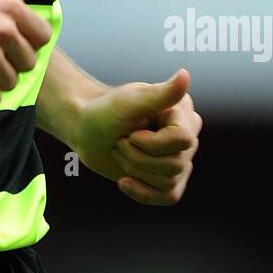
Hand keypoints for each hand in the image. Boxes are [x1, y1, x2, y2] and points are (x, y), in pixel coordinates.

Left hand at [71, 68, 200, 204]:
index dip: (152, 144)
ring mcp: (180, 158)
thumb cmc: (104, 111)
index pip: (182, 140)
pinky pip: (169, 197)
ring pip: (169, 182)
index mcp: (181, 111)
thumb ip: (160, 94)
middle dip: (137, 158)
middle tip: (120, 142)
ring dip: (135, 170)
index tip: (131, 133)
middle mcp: (187, 134)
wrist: (86, 131)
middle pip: (174, 165)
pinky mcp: (169, 178)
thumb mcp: (128, 102)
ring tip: (121, 152)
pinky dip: (143, 193)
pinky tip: (124, 182)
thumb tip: (185, 75)